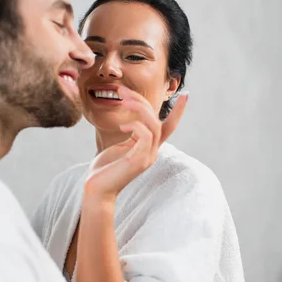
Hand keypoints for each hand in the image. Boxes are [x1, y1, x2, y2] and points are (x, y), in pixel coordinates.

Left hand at [83, 87, 188, 203]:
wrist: (96, 189)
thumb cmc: (104, 169)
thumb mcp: (119, 147)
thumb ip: (130, 136)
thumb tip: (130, 122)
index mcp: (149, 148)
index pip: (169, 127)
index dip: (178, 112)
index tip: (185, 95)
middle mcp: (152, 152)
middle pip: (157, 120)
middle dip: (141, 101)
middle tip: (123, 91)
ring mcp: (147, 157)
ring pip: (154, 125)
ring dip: (139, 109)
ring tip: (122, 100)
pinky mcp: (139, 161)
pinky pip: (146, 136)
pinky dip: (135, 126)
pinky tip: (122, 128)